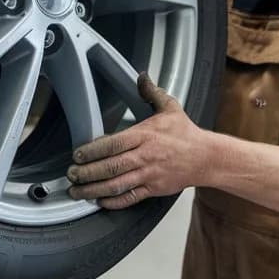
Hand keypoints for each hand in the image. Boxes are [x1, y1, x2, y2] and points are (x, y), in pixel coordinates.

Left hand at [66, 73, 211, 208]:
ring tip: (77, 191)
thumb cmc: (186, 134)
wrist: (206, 158)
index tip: (77, 154)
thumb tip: (141, 76)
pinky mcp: (153, 189)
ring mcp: (148, 175)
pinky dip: (113, 202)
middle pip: (111, 167)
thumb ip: (152, 92)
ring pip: (116, 185)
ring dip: (93, 190)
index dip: (92, 150)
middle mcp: (145, 156)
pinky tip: (100, 201)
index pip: (113, 143)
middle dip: (87, 173)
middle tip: (71, 174)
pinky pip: (129, 198)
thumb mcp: (170, 107)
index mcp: (145, 135)